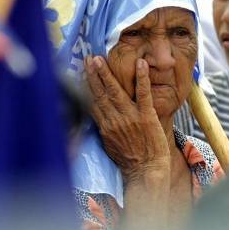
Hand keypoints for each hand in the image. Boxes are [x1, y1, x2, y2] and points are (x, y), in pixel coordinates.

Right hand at [85, 56, 170, 180]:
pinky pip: (143, 93)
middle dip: (93, 75)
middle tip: (88, 58)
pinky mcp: (146, 116)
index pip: (92, 102)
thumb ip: (104, 127)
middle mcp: (114, 120)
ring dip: (107, 74)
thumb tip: (98, 115)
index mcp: (105, 126)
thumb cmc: (130, 160)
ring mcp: (130, 117)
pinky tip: (140, 63)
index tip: (81, 71)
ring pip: (116, 91)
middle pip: (100, 94)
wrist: (147, 171)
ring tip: (100, 59)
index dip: (86, 86)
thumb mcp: (111, 144)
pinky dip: (141, 78)